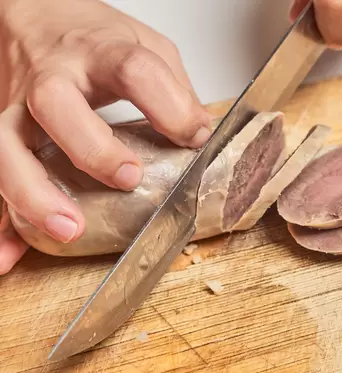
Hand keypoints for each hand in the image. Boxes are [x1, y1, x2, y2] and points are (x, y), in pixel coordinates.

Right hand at [0, 0, 212, 272]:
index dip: (169, 105)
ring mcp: (18, 104)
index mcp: (100, 51)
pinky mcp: (2, 132)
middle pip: (56, 103)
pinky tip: (7, 255)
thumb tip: (198, 135)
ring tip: (67, 228)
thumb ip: (174, 89)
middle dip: (91, 147)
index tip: (195, 136)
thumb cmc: (93, 38)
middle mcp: (54, 76)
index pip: (135, 69)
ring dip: (33, 192)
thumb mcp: (146, 47)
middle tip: (128, 179)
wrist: (35, 19)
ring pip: (7, 145)